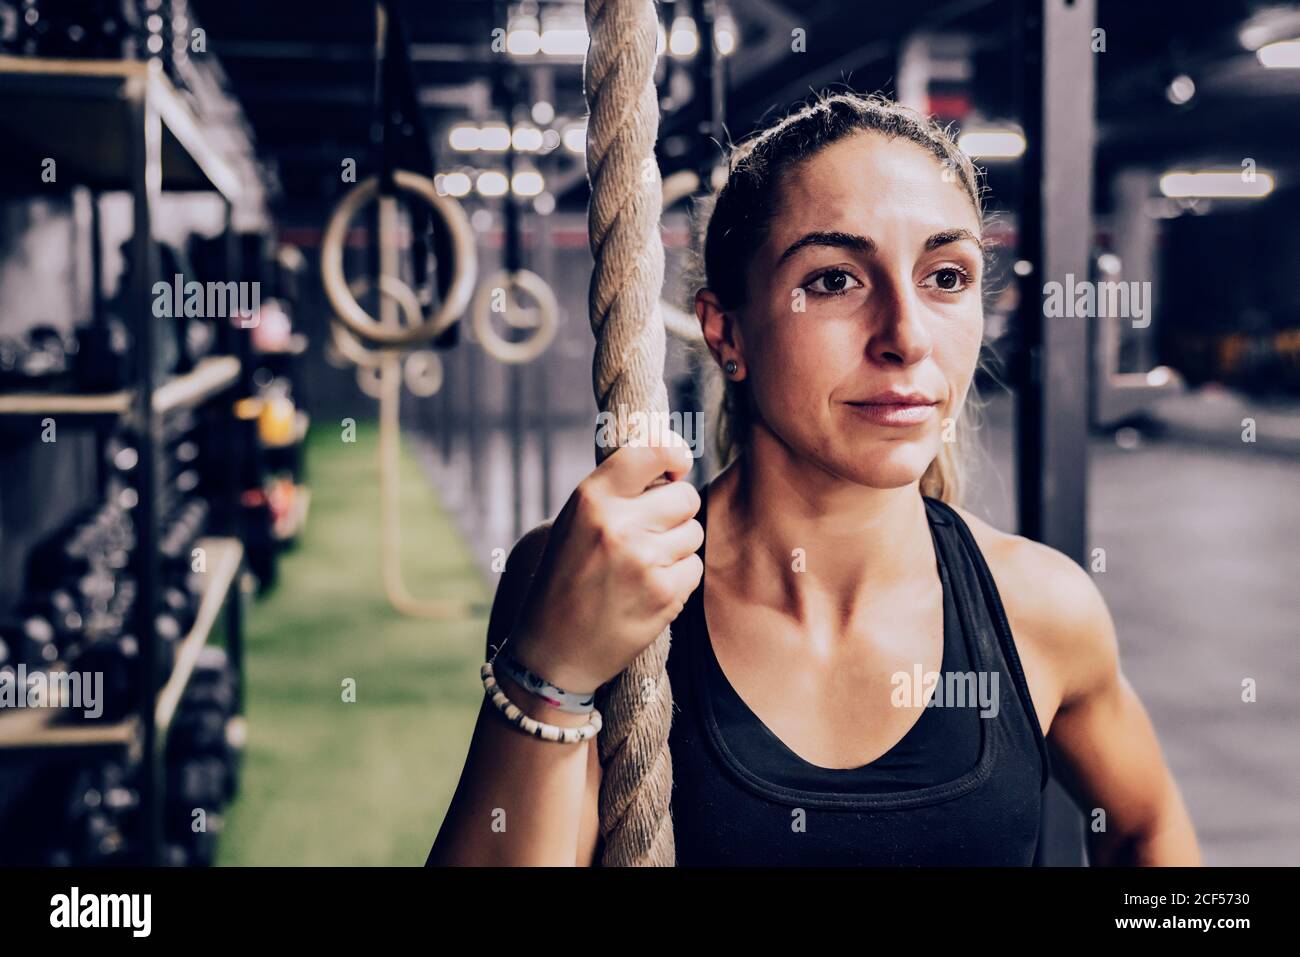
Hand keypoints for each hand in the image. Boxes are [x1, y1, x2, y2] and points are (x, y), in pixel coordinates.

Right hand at [509, 433, 702, 692]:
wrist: (554, 651)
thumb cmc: (565, 580)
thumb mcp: (574, 523)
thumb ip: (617, 492)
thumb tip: (672, 462)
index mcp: (591, 498)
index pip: (650, 452)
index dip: (673, 454)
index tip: (678, 464)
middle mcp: (617, 523)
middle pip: (686, 496)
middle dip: (676, 512)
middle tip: (652, 533)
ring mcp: (643, 559)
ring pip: (694, 533)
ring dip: (677, 548)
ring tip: (642, 567)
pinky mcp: (664, 593)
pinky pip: (694, 568)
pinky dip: (678, 579)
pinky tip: (648, 591)